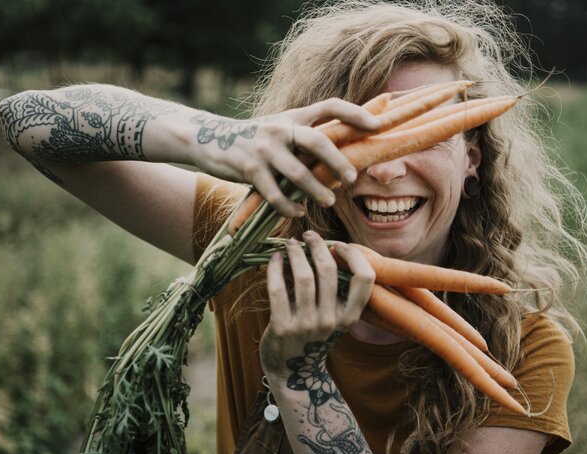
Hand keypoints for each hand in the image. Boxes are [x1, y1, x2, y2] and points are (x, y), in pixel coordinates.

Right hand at [189, 99, 379, 216]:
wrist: (208, 140)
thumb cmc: (255, 140)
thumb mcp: (280, 129)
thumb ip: (305, 137)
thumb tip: (342, 154)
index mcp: (293, 116)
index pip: (330, 106)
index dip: (355, 113)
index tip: (377, 126)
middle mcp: (280, 128)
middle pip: (317, 141)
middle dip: (339, 162)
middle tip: (352, 179)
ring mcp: (264, 148)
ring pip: (298, 173)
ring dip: (316, 190)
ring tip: (329, 201)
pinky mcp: (249, 168)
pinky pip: (276, 194)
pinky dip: (289, 208)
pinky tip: (297, 215)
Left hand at [259, 231, 374, 375]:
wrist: (294, 372)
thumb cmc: (314, 337)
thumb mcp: (335, 319)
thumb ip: (335, 291)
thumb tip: (326, 249)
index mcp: (349, 317)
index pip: (365, 279)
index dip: (354, 255)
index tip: (339, 245)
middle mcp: (330, 321)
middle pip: (328, 271)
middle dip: (317, 246)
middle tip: (308, 236)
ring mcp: (306, 325)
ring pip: (303, 277)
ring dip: (295, 253)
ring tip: (290, 244)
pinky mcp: (282, 327)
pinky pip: (278, 289)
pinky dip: (275, 268)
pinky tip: (274, 259)